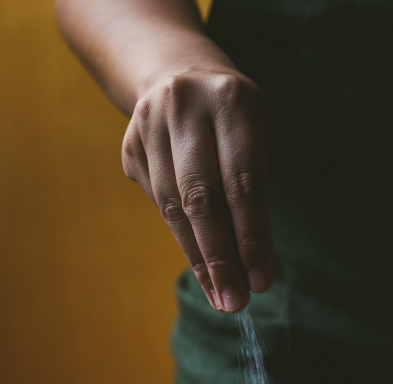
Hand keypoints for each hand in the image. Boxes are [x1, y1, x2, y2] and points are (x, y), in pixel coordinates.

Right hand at [122, 69, 274, 311]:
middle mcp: (185, 108)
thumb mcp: (259, 133)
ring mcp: (149, 126)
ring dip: (200, 259)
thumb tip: (251, 263)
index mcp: (231, 101)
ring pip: (173, 207)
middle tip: (236, 302)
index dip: (252, 237)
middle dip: (220, 258)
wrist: (177, 72)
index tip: (261, 282)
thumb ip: (255, 186)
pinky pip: (159, 204)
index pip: (243, 182)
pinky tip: (203, 267)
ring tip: (221, 296)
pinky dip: (183, 239)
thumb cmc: (236, 118)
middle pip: (201, 198)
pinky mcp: (130, 147)